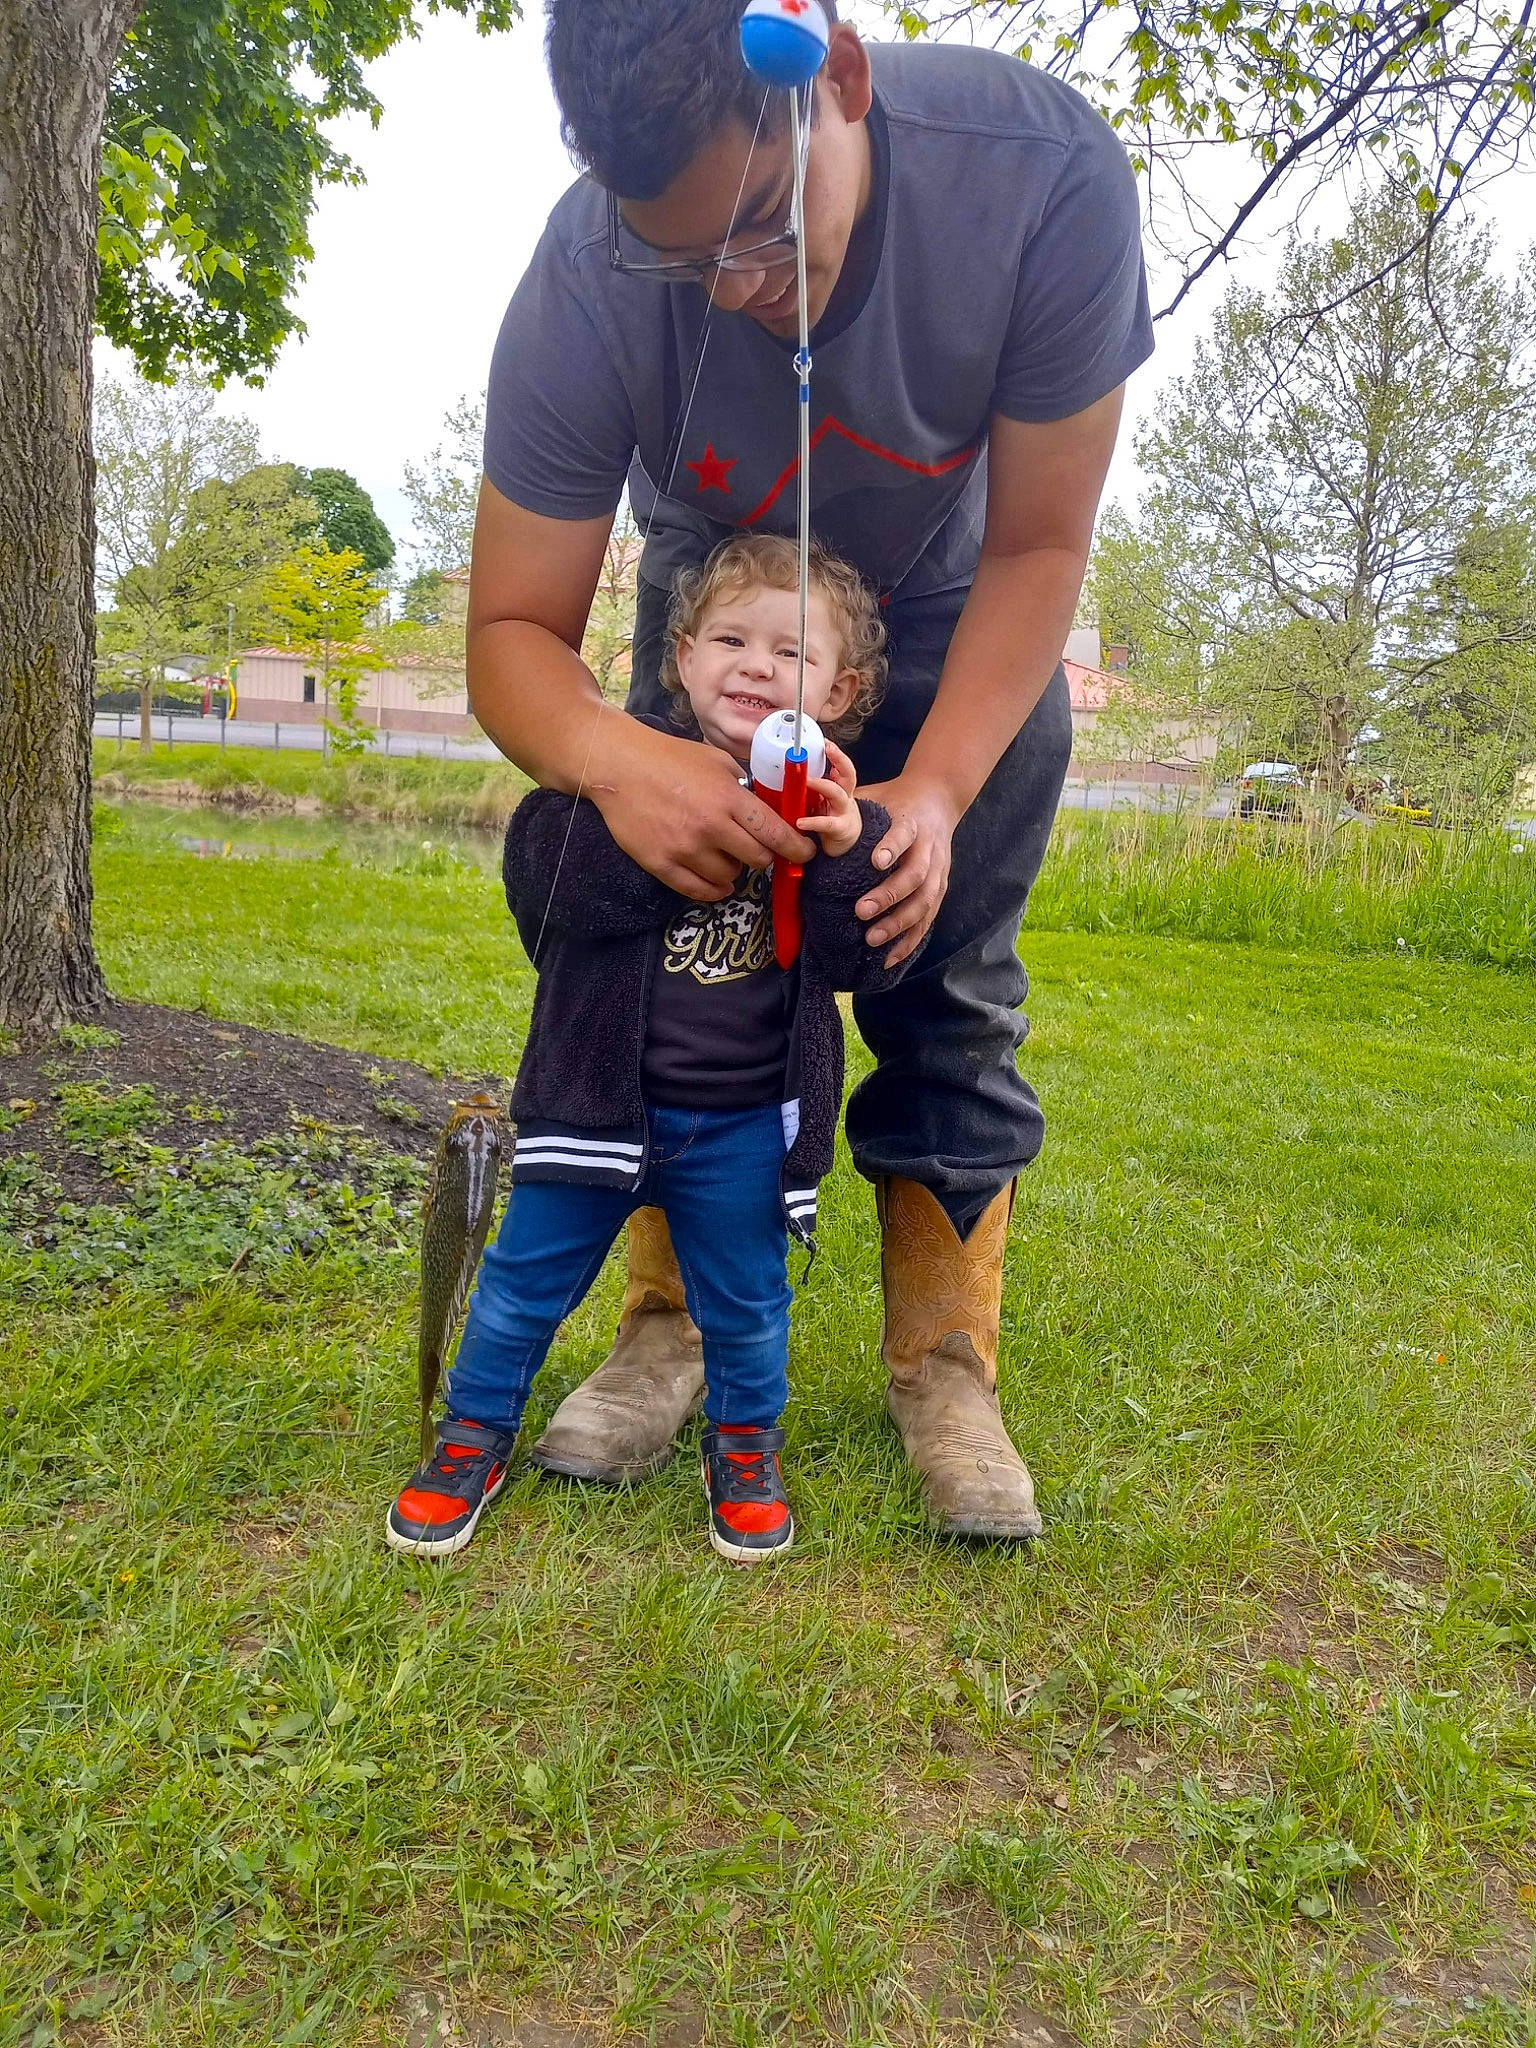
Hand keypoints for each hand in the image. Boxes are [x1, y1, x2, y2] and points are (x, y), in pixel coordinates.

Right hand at [590, 717, 813, 899]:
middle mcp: (711, 826)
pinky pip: (698, 891)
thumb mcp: (716, 761)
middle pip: (758, 860)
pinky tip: (717, 882)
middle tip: (758, 850)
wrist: (620, 766)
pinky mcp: (661, 864)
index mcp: (729, 798)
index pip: (776, 834)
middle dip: (764, 857)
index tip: (805, 853)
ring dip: (734, 870)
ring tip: (724, 855)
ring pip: (730, 878)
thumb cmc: (670, 759)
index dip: (797, 848)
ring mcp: (685, 848)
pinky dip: (714, 890)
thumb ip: (743, 787)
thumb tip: (767, 807)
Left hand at [797, 739, 860, 858]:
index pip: (842, 766)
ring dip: (822, 784)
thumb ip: (812, 788)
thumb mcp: (823, 802)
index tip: (824, 740)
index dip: (835, 752)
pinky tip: (799, 822)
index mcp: (841, 789)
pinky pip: (827, 823)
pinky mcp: (840, 829)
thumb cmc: (833, 822)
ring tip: (807, 780)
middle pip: (848, 773)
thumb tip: (791, 773)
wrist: (847, 849)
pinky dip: (812, 822)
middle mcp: (845, 798)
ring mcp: (843, 812)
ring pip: (837, 793)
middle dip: (839, 758)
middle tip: (827, 747)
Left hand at [852, 772, 959, 964]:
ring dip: (899, 923)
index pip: (905, 833)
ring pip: (924, 901)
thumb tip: (809, 819)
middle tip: (860, 911)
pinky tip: (890, 958)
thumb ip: (848, 807)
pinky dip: (910, 940)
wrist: (939, 797)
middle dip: (889, 896)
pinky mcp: (940, 888)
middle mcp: (929, 848)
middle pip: (915, 875)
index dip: (892, 847)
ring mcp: (939, 870)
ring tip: (872, 938)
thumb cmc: (896, 800)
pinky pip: (928, 919)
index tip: (874, 861)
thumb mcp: (876, 797)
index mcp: (912, 821)